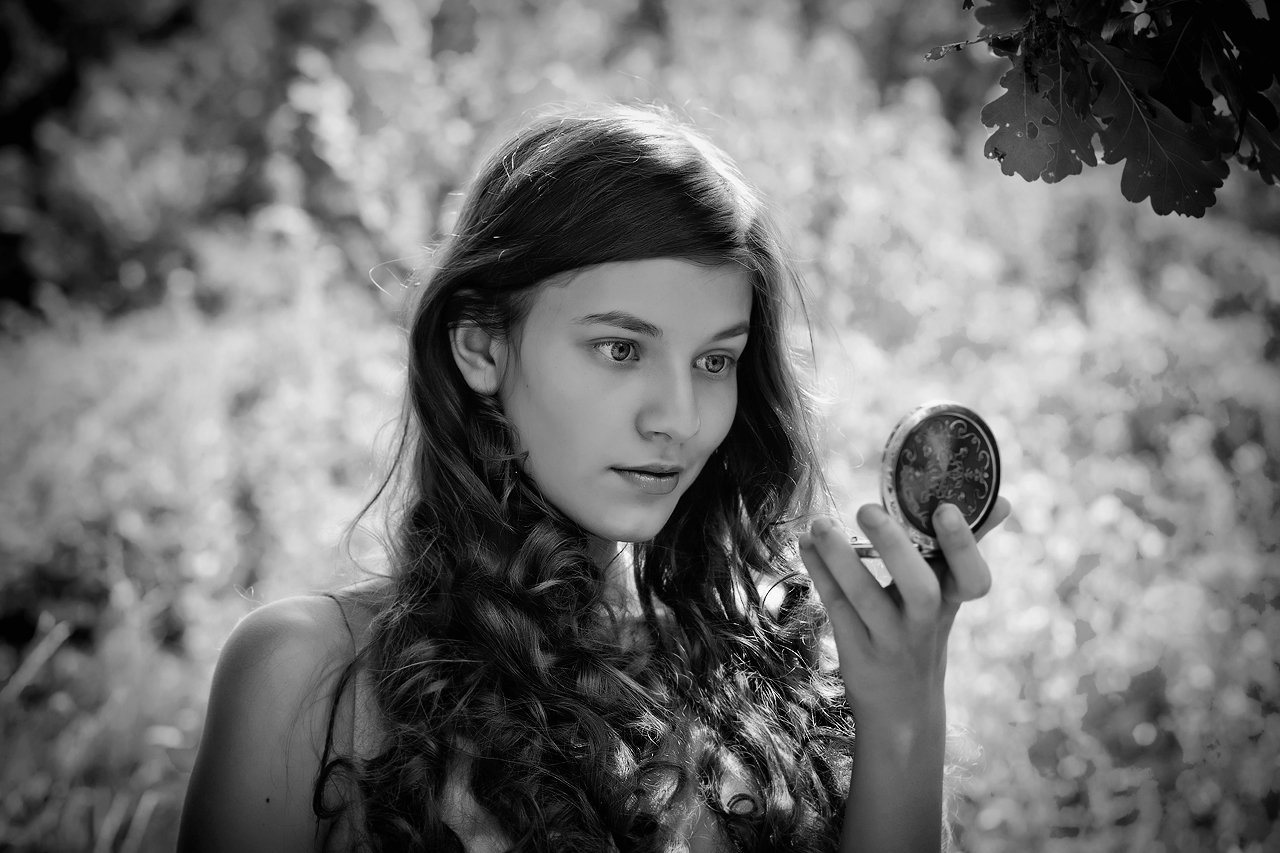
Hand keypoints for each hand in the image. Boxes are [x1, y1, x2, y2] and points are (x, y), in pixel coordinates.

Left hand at [798, 497, 1010, 728]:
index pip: (973, 579)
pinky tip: (805, 544)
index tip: (946, 508)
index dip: (964, 546)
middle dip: (895, 547)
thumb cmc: (923, 636)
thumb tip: (1001, 501)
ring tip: (820, 523)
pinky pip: (837, 606)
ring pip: (866, 598)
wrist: (902, 712)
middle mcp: (924, 624)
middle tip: (868, 508)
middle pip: (920, 589)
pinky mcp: (857, 651)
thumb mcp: (948, 598)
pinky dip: (819, 571)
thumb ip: (963, 549)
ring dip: (840, 557)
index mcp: (951, 603)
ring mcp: (890, 640)